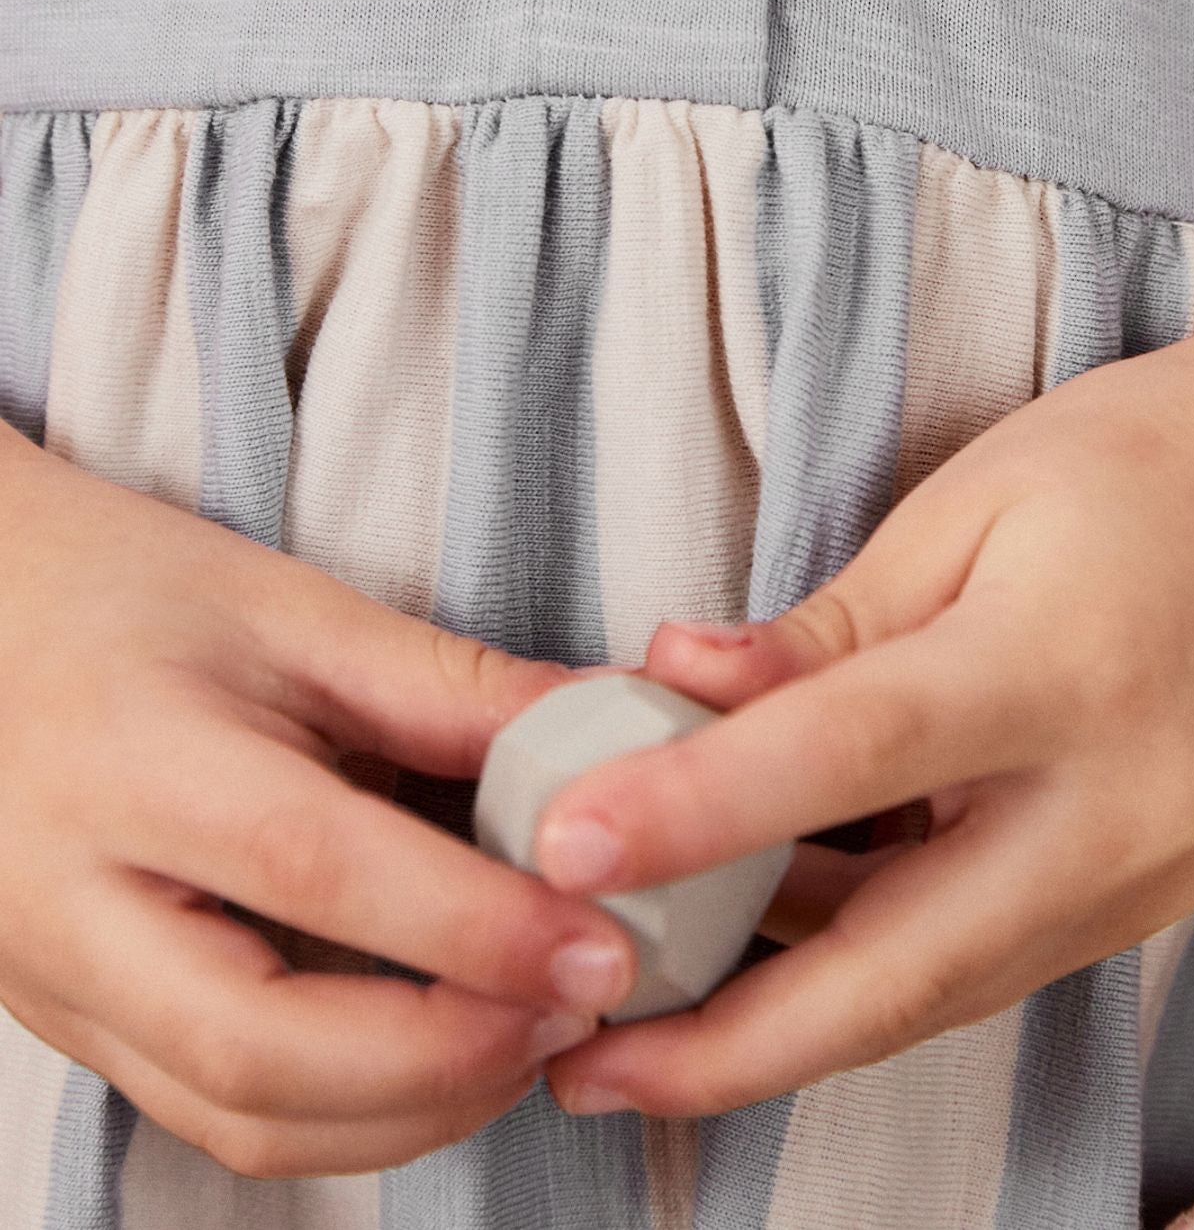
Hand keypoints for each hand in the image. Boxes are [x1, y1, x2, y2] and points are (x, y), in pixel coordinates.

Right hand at [0, 424, 643, 1176]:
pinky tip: (444, 1053)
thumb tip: (613, 739)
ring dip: (412, 1110)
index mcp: (132, 765)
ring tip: (534, 1032)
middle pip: (263, 1052)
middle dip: (448, 1058)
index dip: (471, 926)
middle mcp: (72, 907)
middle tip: (579, 1007)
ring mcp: (60, 990)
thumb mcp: (288, 607)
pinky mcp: (78, 1031)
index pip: (314, 869)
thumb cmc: (124, 591)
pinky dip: (348, 1118)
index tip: (601, 943)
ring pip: (241, 1121)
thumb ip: (449, 687)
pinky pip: (218, 1120)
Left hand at [531, 329, 1193, 1116]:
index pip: (859, 750)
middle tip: (581, 1067)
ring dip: (778, 1026)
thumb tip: (671, 685)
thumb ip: (822, 624)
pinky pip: (969, 962)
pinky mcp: (1132, 910)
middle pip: (906, 962)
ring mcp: (1141, 879)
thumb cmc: (1123, 472)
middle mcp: (1121, 802)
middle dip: (733, 1043)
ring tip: (627, 1033)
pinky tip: (753, 963)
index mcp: (1068, 662)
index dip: (703, 806)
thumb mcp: (962, 505)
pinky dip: (857, 971)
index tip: (565, 845)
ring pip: (932, 990)